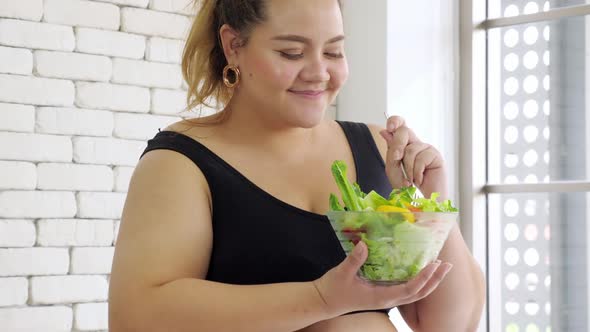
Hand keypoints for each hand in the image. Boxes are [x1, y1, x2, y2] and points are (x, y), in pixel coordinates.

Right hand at [312, 241, 451, 315]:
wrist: (324, 301)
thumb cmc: (333, 289)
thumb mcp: (342, 273)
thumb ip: (354, 260)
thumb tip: (364, 245)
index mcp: (381, 297)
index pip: (409, 290)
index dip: (423, 278)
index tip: (433, 265)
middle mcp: (387, 299)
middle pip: (419, 294)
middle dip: (434, 280)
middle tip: (447, 265)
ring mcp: (386, 297)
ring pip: (415, 293)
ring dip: (430, 281)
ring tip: (440, 267)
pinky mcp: (382, 293)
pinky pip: (406, 289)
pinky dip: (418, 281)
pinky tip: (420, 270)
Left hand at [379, 115, 446, 198]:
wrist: (422, 200)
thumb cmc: (408, 184)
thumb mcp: (393, 169)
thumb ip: (390, 151)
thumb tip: (385, 132)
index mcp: (404, 144)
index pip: (401, 124)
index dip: (395, 121)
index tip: (390, 128)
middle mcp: (416, 143)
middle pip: (405, 131)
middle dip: (397, 145)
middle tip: (396, 159)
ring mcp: (426, 148)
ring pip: (411, 149)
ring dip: (407, 168)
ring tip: (411, 179)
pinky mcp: (435, 155)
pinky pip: (420, 159)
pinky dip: (416, 173)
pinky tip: (419, 180)